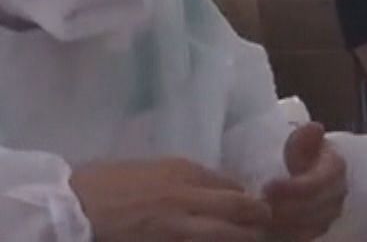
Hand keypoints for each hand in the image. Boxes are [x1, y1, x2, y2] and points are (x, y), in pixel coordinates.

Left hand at [71, 158, 271, 241]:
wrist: (68, 205)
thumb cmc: (106, 238)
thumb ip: (184, 239)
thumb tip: (209, 235)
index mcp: (177, 227)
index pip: (230, 232)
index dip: (251, 236)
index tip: (261, 238)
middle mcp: (185, 198)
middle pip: (237, 203)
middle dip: (259, 214)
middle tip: (268, 221)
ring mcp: (178, 175)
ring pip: (226, 182)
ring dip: (240, 195)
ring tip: (246, 204)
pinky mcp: (167, 161)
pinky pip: (205, 170)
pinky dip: (218, 181)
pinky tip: (216, 189)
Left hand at [263, 123, 347, 241]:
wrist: (307, 175)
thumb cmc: (302, 157)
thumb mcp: (301, 142)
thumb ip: (305, 138)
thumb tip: (314, 128)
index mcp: (336, 168)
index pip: (320, 182)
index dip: (294, 188)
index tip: (267, 186)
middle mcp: (339, 194)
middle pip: (316, 208)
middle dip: (286, 208)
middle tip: (259, 205)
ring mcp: (330, 215)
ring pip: (311, 227)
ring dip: (285, 224)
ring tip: (260, 217)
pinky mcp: (318, 229)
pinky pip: (305, 238)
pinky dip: (286, 235)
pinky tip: (267, 229)